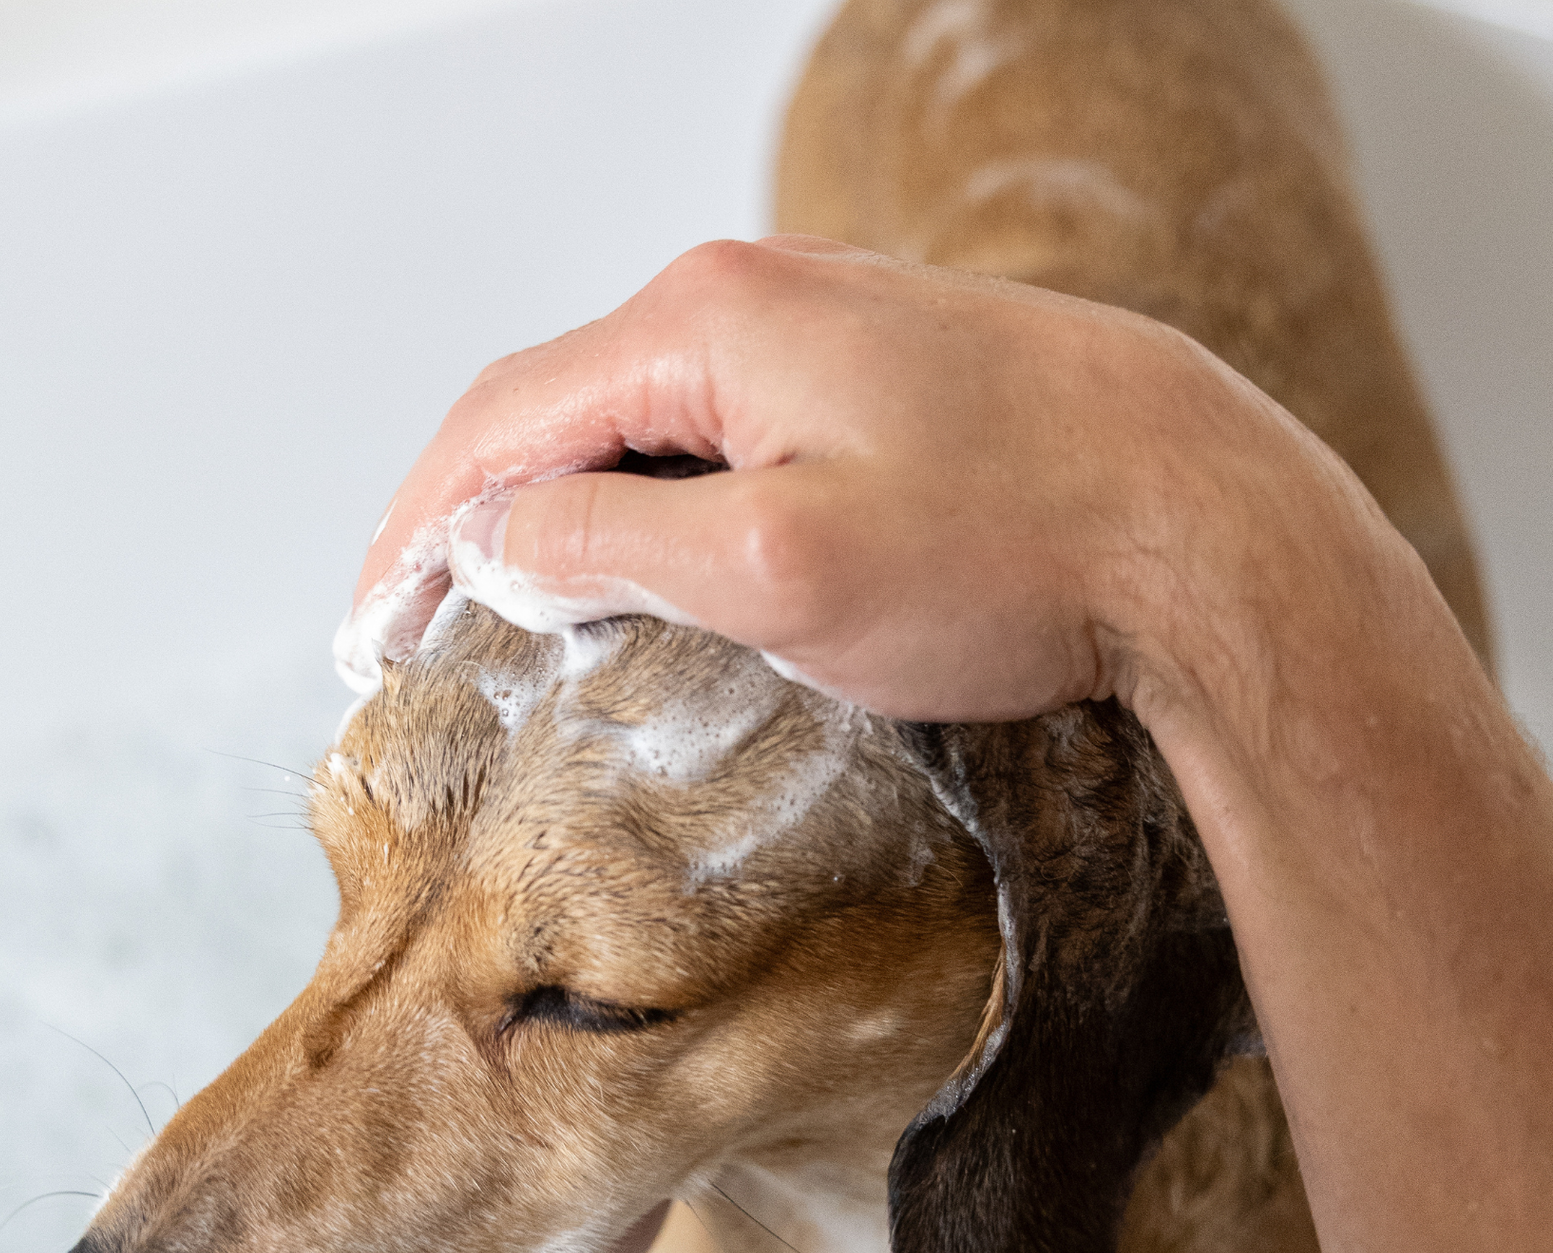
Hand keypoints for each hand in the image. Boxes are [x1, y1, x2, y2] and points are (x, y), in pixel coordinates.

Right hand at [337, 237, 1368, 726]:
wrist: (1207, 527)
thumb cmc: (1013, 546)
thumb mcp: (777, 567)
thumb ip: (611, 543)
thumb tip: (496, 539)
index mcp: (706, 323)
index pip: (500, 422)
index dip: (414, 530)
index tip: (368, 629)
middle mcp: (752, 302)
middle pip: (556, 409)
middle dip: (472, 519)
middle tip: (416, 627)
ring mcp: (818, 336)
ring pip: (636, 425)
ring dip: (560, 515)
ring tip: (509, 616)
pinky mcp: (870, 385)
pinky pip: (714, 437)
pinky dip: (648, 506)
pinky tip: (643, 571)